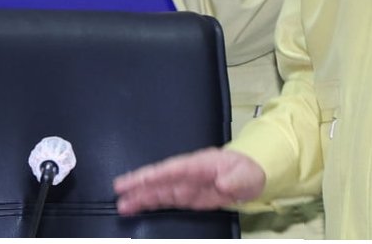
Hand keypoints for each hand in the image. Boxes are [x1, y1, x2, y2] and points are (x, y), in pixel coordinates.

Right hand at [113, 147, 265, 214]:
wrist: (251, 176)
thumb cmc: (248, 170)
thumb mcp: (247, 174)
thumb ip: (236, 179)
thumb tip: (224, 183)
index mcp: (200, 164)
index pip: (173, 169)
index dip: (154, 174)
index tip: (137, 179)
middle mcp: (189, 174)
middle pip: (161, 179)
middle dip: (140, 185)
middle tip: (119, 191)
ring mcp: (187, 185)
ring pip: (160, 190)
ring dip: (142, 197)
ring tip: (123, 204)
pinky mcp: (188, 196)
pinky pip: (166, 199)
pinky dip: (151, 202)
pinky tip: (137, 206)